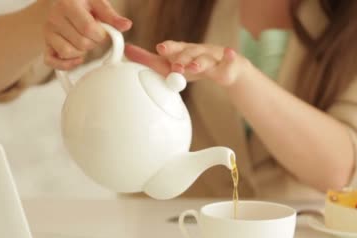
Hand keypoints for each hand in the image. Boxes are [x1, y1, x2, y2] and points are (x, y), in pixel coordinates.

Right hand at [42, 0, 131, 69]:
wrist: (60, 2)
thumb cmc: (81, 3)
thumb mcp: (97, 3)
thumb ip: (111, 15)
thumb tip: (126, 26)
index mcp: (68, 4)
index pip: (88, 29)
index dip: (101, 35)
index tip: (103, 32)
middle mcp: (54, 17)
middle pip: (81, 43)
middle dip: (93, 43)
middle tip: (93, 36)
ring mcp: (48, 32)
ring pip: (68, 53)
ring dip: (82, 52)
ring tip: (84, 42)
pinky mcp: (45, 44)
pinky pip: (52, 61)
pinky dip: (66, 64)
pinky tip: (77, 58)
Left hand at [124, 41, 248, 86]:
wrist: (227, 69)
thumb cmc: (194, 66)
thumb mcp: (173, 65)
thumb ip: (150, 60)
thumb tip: (126, 52)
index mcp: (184, 52)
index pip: (175, 49)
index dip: (169, 48)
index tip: (160, 48)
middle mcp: (198, 52)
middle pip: (190, 53)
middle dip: (182, 59)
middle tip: (176, 67)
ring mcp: (213, 59)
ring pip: (206, 59)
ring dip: (199, 62)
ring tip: (193, 67)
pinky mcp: (228, 67)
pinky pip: (230, 62)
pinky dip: (230, 58)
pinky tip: (230, 53)